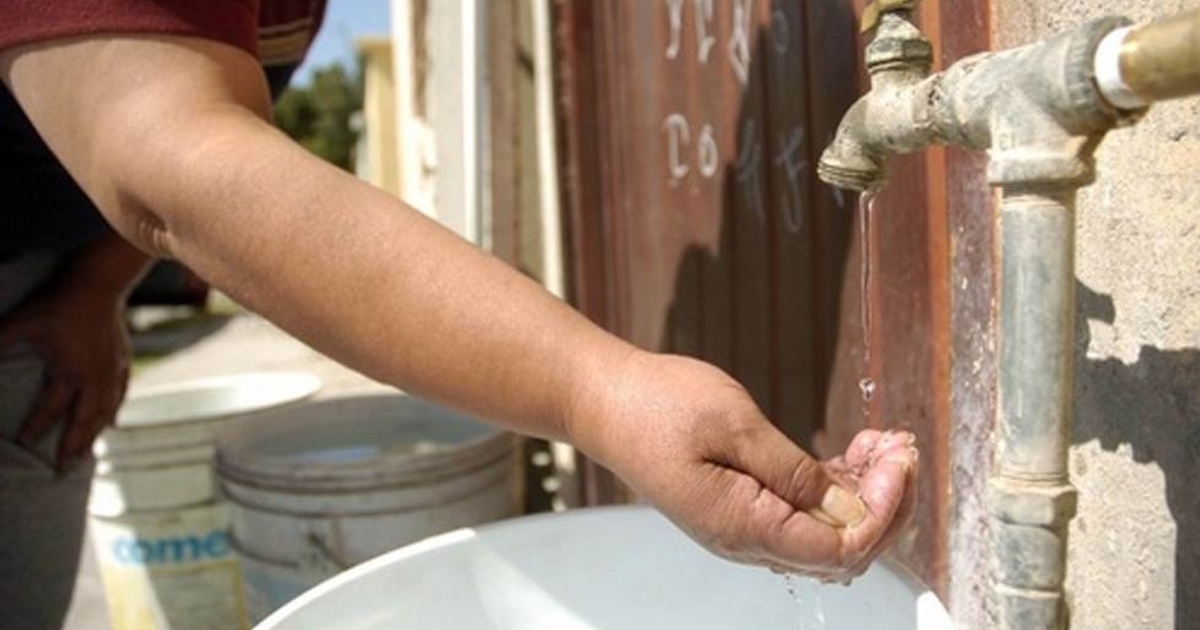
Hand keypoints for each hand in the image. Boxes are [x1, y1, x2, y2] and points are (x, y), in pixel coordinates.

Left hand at [0, 279, 131, 469]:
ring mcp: (111, 371)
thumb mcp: (21, 322)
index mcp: (70, 372)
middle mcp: (94, 378)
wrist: (100, 282)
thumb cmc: (58, 302)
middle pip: (83, 422)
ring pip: (104, 413)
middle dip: (71, 447)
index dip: (35, 429)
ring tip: (84, 456)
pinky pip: (119, 396)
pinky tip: (111, 424)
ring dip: (93, 436)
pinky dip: (113, 413)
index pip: (50, 410)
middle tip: (62, 470)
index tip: (23, 444)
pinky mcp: (122, 362)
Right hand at [568, 351, 917, 581]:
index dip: (882, 511)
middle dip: (886, 504)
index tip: (896, 461)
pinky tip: (854, 452)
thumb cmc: (656, 406)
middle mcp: (747, 539)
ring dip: (865, 494)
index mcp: (744, 526)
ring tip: (884, 443)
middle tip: (902, 450)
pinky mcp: (742, 505)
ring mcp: (744, 525)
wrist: (604, 401)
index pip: (841, 548)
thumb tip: (848, 506)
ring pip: (827, 532)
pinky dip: (836, 487)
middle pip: (842, 550)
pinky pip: (803, 513)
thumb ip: (794, 472)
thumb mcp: (734, 425)